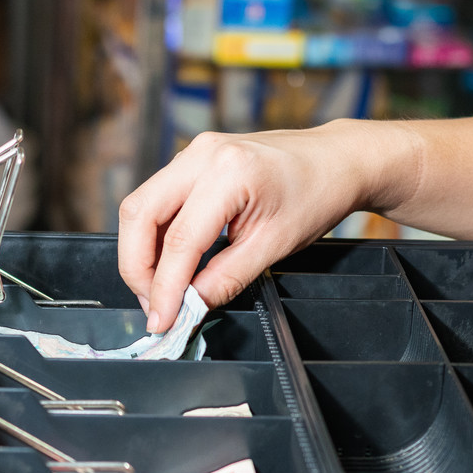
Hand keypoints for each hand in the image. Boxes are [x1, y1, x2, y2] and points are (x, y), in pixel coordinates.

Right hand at [118, 120, 416, 332]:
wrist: (335, 160)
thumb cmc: (316, 196)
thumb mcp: (275, 246)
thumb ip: (226, 278)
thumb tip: (188, 306)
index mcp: (230, 172)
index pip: (179, 240)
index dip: (164, 287)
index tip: (162, 321)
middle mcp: (202, 154)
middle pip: (139, 214)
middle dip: (137, 268)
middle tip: (154, 306)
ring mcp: (194, 152)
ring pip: (141, 205)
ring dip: (142, 252)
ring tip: (160, 289)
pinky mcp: (192, 158)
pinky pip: (157, 198)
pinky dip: (155, 235)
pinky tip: (170, 262)